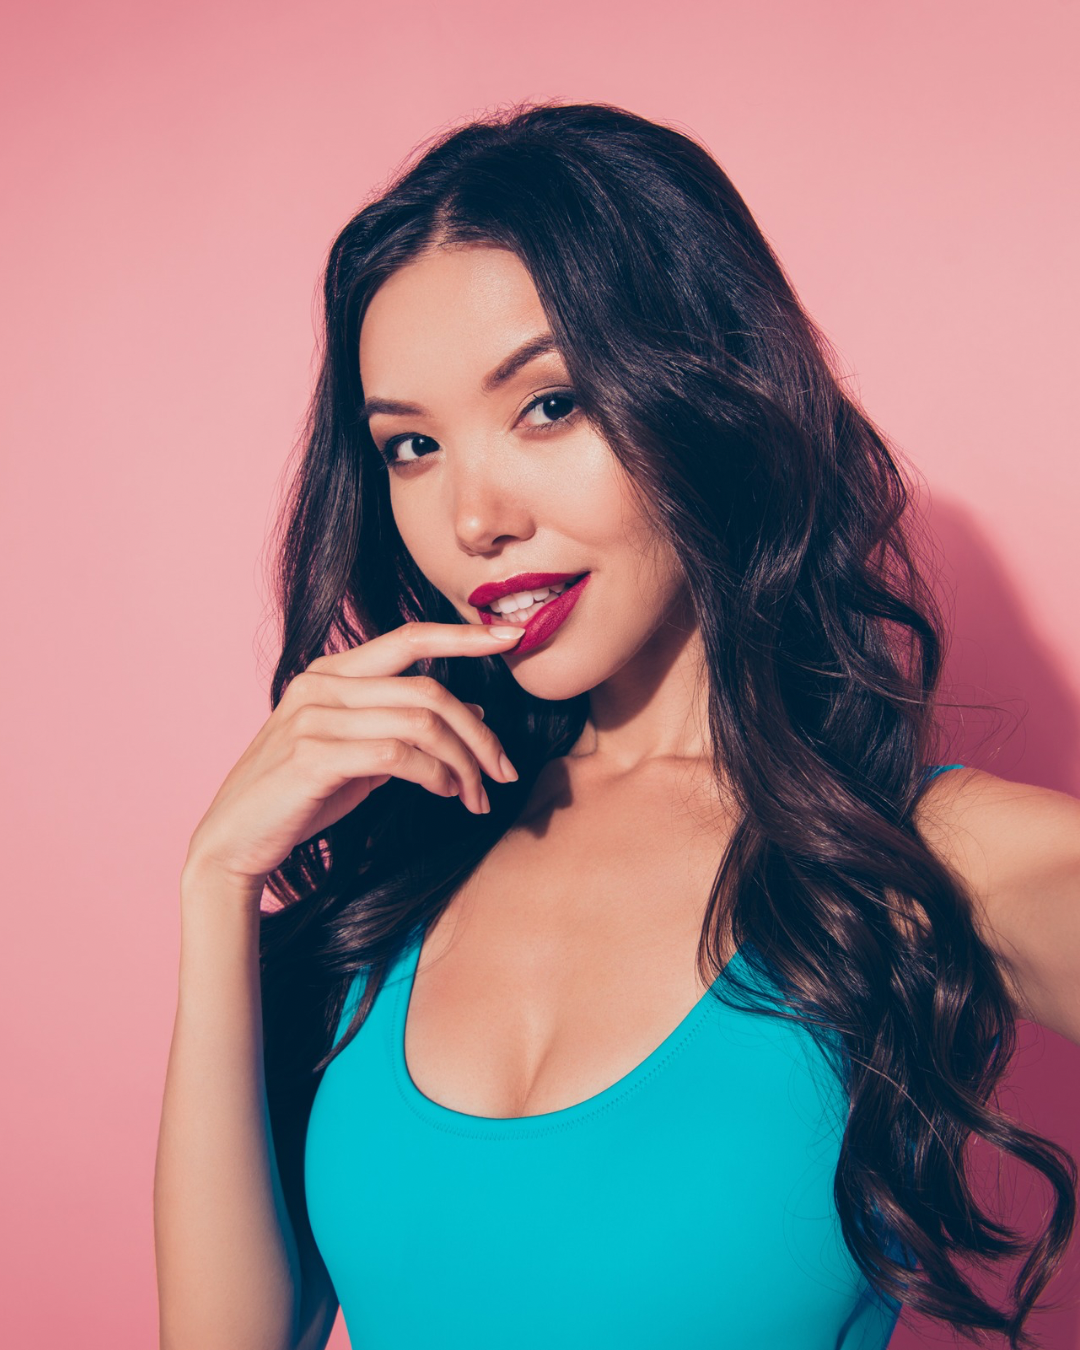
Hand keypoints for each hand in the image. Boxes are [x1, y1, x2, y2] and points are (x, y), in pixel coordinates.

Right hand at [182, 620, 525, 892]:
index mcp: (332, 673)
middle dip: (479, 733)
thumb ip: (408, 727)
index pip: (409, 638)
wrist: (235, 842)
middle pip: (428, 690)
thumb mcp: (362, 756)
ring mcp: (314, 717)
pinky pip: (397, 754)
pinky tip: (446, 794)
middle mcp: (321, 684)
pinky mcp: (313, 755)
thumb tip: (474, 708)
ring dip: (463, 762)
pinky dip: (435, 775)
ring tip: (477, 795)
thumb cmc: (300, 797)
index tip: (512, 636)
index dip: (463, 634)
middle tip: (504, 771)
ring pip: (420, 722)